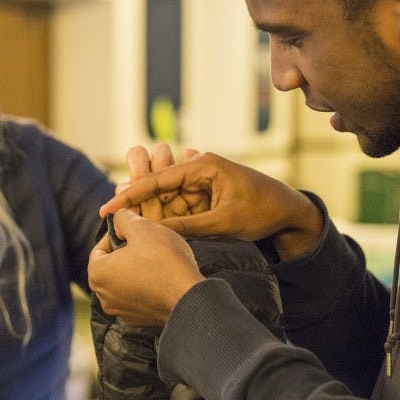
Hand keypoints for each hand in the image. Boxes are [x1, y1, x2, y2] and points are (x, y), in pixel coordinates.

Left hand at [88, 208, 203, 327]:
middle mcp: (104, 297)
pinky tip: (165, 278)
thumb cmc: (164, 260)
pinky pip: (140, 297)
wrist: (190, 298)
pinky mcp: (140, 321)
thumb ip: (124, 218)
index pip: (100, 247)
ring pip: (126, 282)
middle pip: (113, 266)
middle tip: (149, 243)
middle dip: (128, 252)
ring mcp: (122, 312)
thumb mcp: (142, 227)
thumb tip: (118, 218)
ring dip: (139, 270)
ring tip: (160, 260)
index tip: (136, 230)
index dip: (118, 233)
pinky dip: (148, 287)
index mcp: (97, 274)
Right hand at [100, 152, 322, 259]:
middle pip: (159, 189)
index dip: (131, 196)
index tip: (108, 209)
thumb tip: (154, 233)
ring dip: (155, 217)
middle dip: (139, 207)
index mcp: (203, 166)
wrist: (291, 214)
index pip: (158, 180)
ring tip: (132, 233)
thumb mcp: (223, 221)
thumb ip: (187, 226)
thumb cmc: (262, 212)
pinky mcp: (207, 196)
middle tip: (115, 225)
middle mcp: (199, 169)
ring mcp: (203, 183)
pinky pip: (182, 208)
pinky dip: (171, 221)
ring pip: (169, 201)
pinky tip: (155, 234)